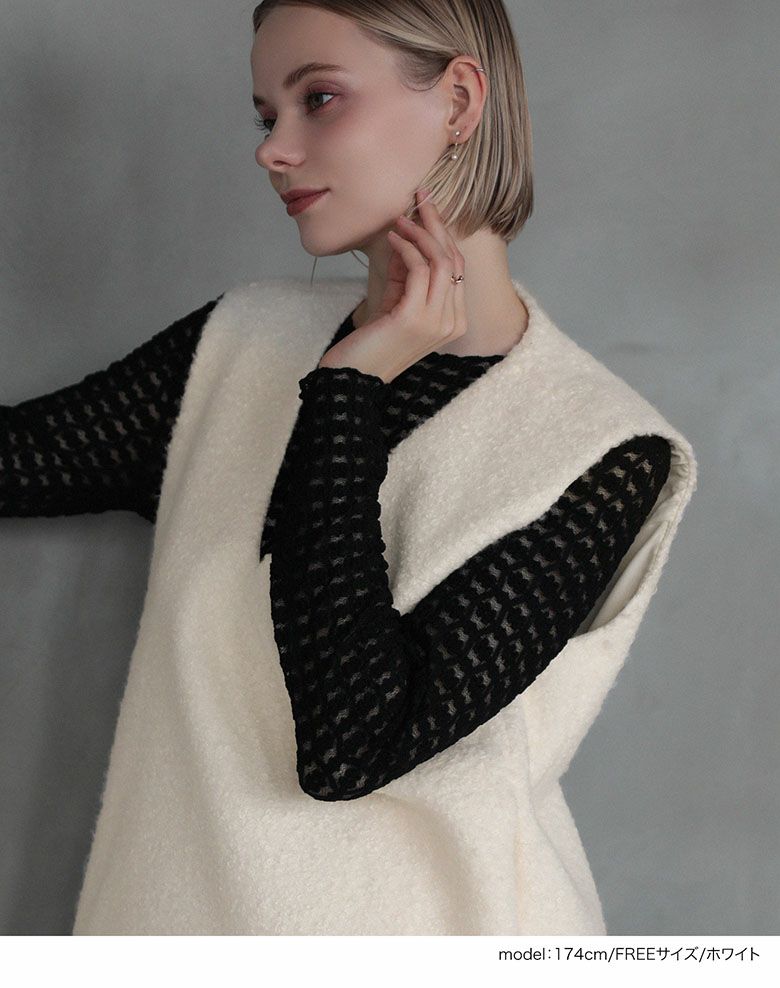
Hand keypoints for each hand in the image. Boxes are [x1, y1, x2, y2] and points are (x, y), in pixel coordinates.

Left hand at [318, 189, 466, 383]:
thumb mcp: (396, 302)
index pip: (458, 267)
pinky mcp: (414, 319)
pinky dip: (406, 248)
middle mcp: (452, 322)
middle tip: (420, 198)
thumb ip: (407, 276)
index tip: (426, 209)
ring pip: (440, 261)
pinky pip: (418, 270)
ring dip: (419, 233)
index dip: (443, 234)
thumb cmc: (372, 342)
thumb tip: (408, 238)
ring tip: (400, 219)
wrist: (352, 378)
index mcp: (453, 320)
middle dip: (437, 224)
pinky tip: (392, 239)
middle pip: (454, 259)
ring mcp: (436, 322)